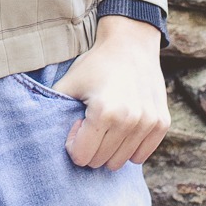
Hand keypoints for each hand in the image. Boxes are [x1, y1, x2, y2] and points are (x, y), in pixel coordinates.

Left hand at [51, 14, 170, 170]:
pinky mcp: (162, 124)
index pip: (82, 157)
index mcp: (104, 112)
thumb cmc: (96, 65)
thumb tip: (43, 136)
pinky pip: (141, 156)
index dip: (74, 143)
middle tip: (90, 123)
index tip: (77, 124)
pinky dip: (129, 148)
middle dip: (91, 148)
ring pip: (121, 162)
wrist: (131, 44)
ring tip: (106, 124)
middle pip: (101, 162)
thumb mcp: (69, 83)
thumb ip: (52, 110)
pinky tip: (123, 128)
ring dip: (109, 149)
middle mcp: (130, 120)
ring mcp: (148, 123)